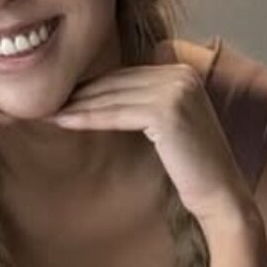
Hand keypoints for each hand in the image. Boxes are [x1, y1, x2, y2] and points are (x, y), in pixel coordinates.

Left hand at [43, 41, 255, 231]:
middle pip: (116, 81)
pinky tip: (65, 122)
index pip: (124, 75)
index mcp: (182, 71)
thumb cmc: (191, 168)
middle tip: (45, 101)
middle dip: (79, 92)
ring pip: (112, 96)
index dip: (91, 86)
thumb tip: (99, 95)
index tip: (61, 96)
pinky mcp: (167, 111)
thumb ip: (143, 103)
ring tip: (48, 112)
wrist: (220, 196)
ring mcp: (176, 90)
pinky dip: (89, 117)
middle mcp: (181, 73)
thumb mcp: (167, 126)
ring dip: (77, 105)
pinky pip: (117, 113)